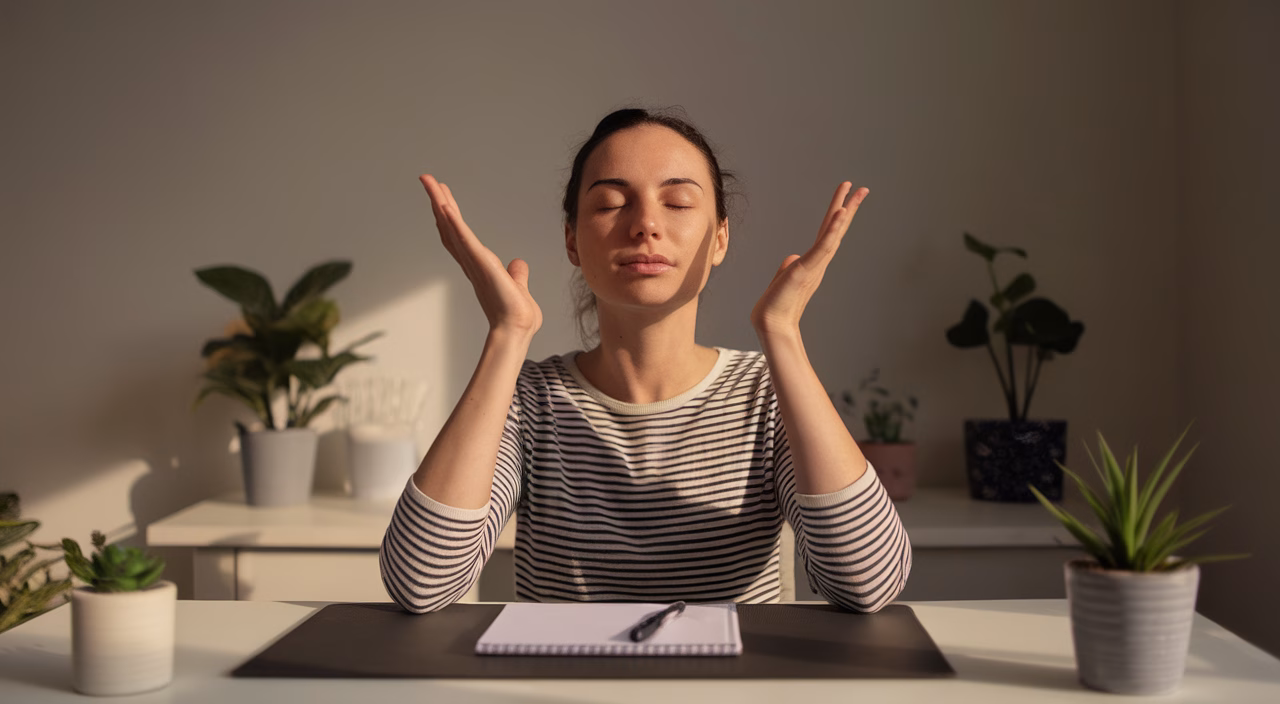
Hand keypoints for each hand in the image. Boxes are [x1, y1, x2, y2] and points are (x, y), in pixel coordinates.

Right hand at [420, 174, 542, 336]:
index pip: (460, 237)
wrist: (517, 329)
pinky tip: (445, 207)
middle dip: (439, 202)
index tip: (444, 200)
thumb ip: (516, 274)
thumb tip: (518, 263)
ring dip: (440, 203)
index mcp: (479, 266)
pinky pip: (465, 239)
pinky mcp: (481, 263)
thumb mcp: (518, 286)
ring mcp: (474, 262)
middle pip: (449, 227)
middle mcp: (471, 262)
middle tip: (428, 181)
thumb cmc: (517, 315)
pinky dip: (454, 223)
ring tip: (429, 182)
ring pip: (452, 227)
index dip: (449, 218)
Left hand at [751, 182, 867, 337]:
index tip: (846, 199)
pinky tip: (841, 212)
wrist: (772, 323)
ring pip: (834, 232)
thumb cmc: (775, 305)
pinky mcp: (809, 267)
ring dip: (845, 210)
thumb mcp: (782, 278)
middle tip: (863, 188)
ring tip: (856, 192)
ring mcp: (816, 264)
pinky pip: (824, 244)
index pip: (828, 233)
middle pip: (837, 228)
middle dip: (850, 206)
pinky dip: (834, 228)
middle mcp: (819, 261)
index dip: (838, 215)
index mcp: (813, 262)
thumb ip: (789, 265)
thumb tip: (792, 257)